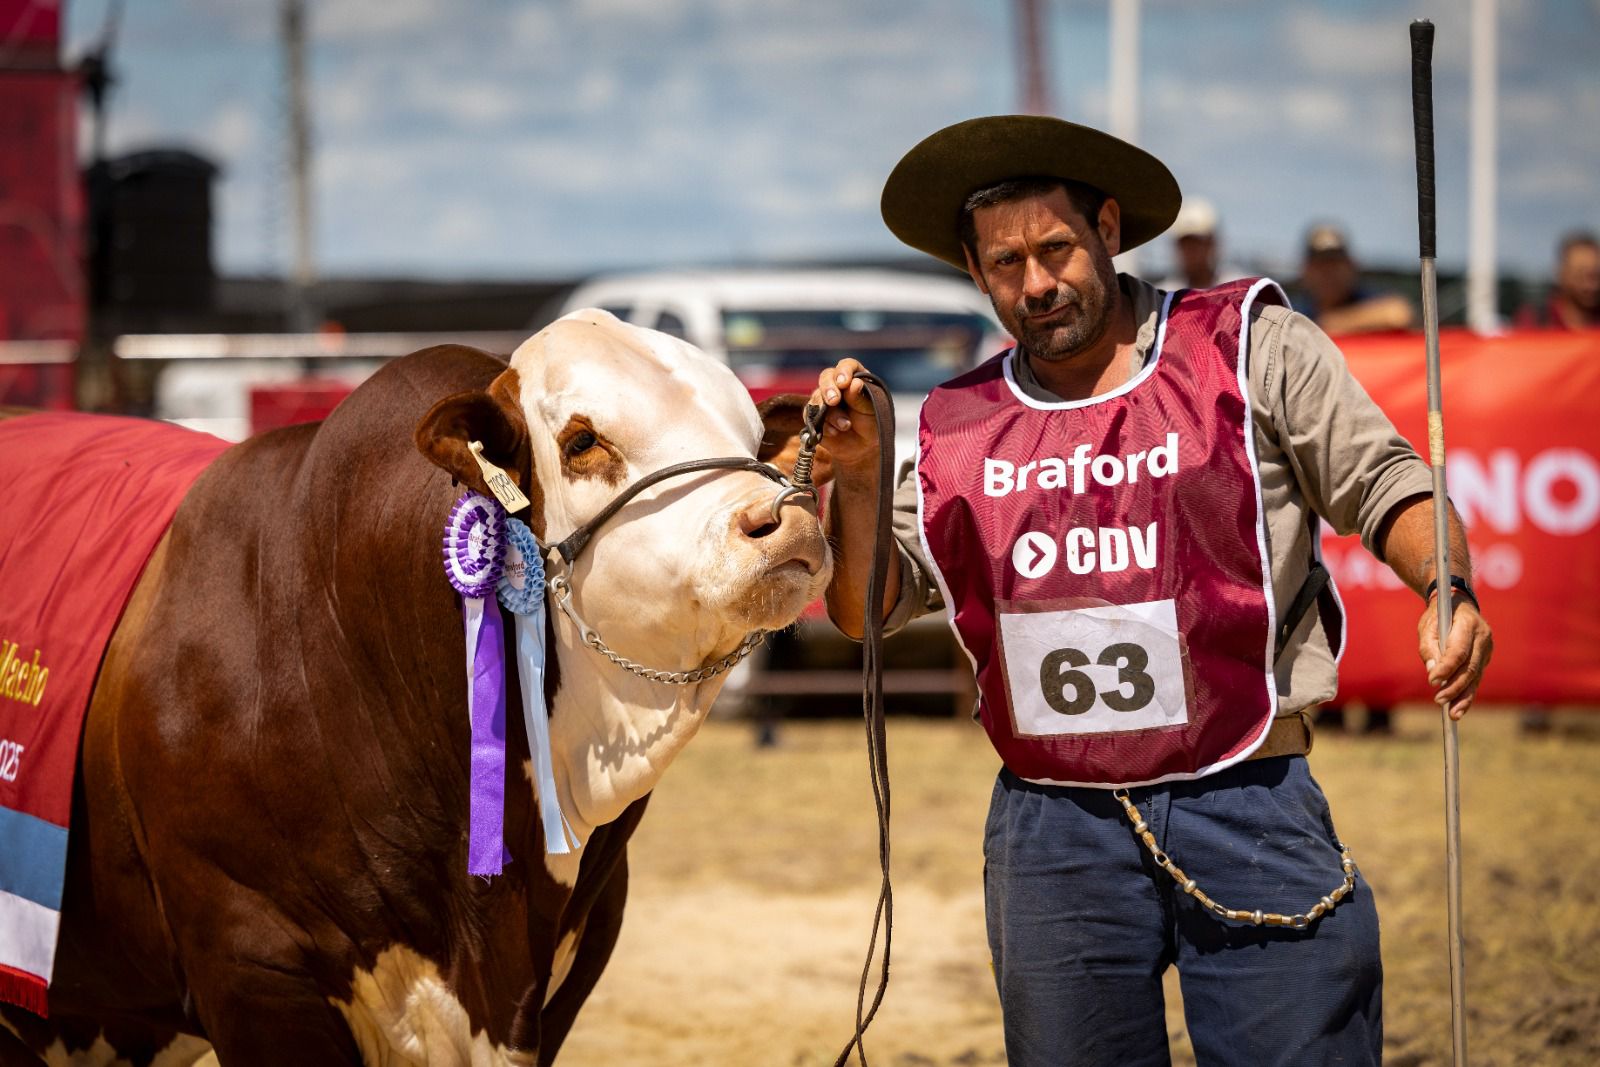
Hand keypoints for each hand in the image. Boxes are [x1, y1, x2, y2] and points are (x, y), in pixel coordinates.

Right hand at [807, 359, 880, 478]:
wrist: (863, 448)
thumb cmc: (872, 425)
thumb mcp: (872, 412)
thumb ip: (861, 398)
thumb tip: (854, 383)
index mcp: (854, 378)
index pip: (847, 366)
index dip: (844, 371)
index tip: (844, 383)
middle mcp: (837, 385)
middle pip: (826, 377)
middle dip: (828, 388)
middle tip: (834, 401)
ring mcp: (823, 400)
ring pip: (817, 397)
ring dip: (830, 413)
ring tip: (845, 426)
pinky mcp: (814, 415)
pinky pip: (811, 416)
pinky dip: (823, 425)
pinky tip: (834, 432)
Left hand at [1418, 597, 1493, 719]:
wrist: (1458, 604)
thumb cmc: (1438, 615)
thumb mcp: (1427, 625)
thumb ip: (1428, 647)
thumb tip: (1432, 672)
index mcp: (1468, 624)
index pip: (1458, 650)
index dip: (1446, 667)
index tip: (1432, 681)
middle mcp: (1483, 638)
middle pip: (1469, 667)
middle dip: (1455, 686)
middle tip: (1439, 700)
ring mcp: (1486, 649)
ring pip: (1475, 676)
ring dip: (1463, 696)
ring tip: (1453, 714)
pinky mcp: (1484, 659)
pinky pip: (1476, 678)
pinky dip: (1467, 694)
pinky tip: (1459, 709)